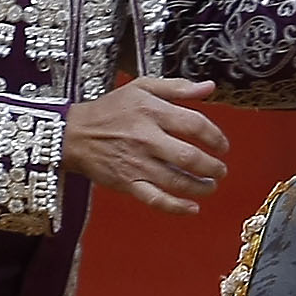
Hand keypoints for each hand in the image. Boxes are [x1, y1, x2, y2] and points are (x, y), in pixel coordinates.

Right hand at [62, 77, 226, 214]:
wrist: (73, 133)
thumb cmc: (110, 109)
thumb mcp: (142, 87)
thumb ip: (177, 87)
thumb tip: (209, 87)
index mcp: (152, 112)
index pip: (195, 124)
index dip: (216, 136)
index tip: (222, 145)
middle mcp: (146, 138)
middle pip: (189, 157)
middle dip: (212, 166)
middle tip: (220, 169)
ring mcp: (137, 163)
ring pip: (176, 181)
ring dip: (201, 187)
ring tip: (211, 185)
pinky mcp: (127, 183)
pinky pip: (155, 199)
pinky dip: (176, 207)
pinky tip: (193, 208)